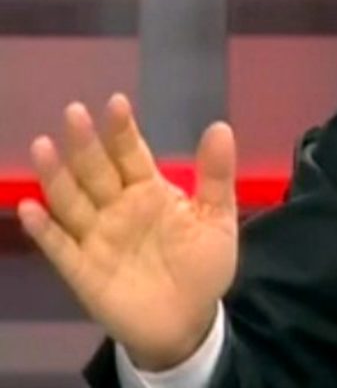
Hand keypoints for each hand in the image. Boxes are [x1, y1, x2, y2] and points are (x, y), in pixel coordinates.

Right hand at [18, 94, 238, 370]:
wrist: (189, 320)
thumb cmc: (201, 265)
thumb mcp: (217, 218)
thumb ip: (216, 175)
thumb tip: (221, 126)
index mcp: (149, 190)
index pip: (131, 154)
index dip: (122, 130)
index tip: (116, 102)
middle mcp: (117, 208)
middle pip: (96, 170)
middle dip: (86, 143)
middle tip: (75, 112)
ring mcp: (96, 237)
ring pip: (71, 201)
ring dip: (57, 176)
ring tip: (44, 146)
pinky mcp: (82, 270)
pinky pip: (59, 247)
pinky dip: (44, 229)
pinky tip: (31, 207)